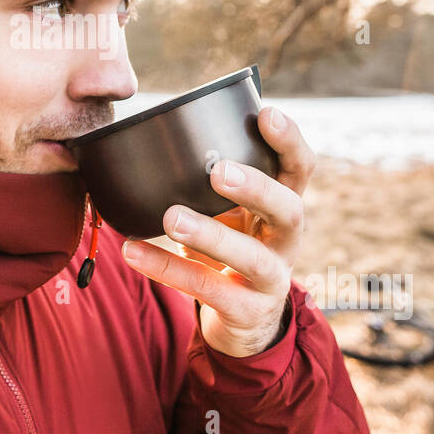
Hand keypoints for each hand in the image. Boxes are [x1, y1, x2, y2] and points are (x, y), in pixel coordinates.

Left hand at [120, 105, 314, 356]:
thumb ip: (212, 182)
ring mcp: (272, 279)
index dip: (289, 141)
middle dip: (256, 187)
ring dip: (212, 235)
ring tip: (172, 218)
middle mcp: (286, 241)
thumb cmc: (231, 248)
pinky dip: (168, 269)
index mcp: (283, 206)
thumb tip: (160, 131)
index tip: (265, 112)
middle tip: (217, 170)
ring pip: (252, 257)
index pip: (300, 168)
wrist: (244, 321)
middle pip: (289, 210)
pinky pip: (209, 290)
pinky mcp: (247, 311)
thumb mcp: (232, 213)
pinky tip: (134, 252)